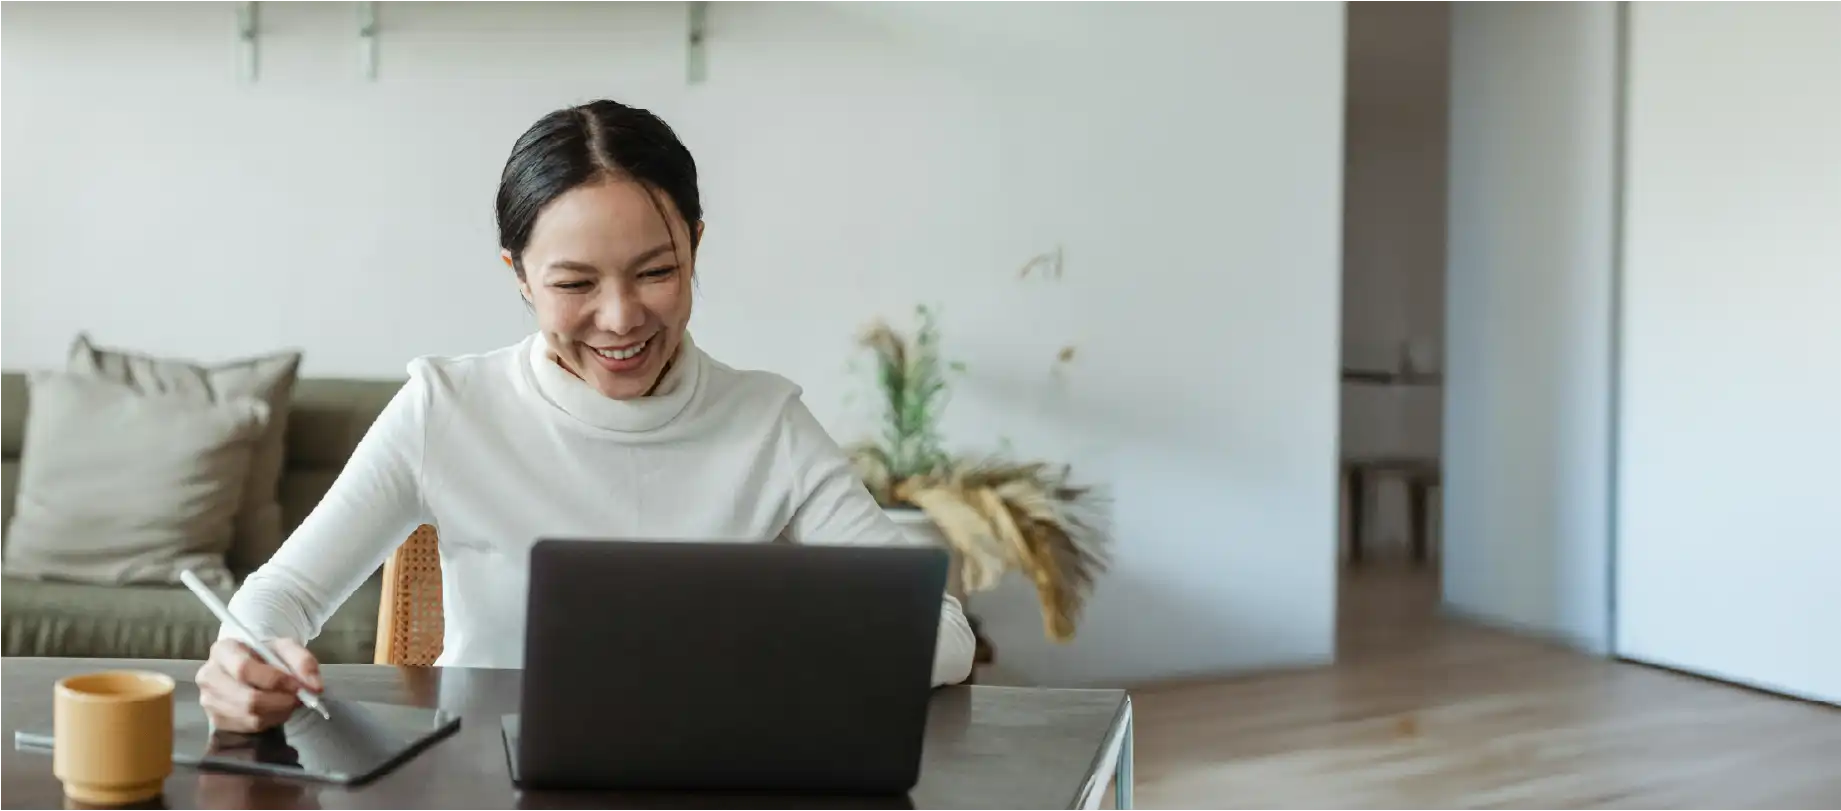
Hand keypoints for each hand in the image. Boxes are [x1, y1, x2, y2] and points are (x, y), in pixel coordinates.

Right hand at [195, 637, 322, 732]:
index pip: (244, 670)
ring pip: (249, 716)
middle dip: (280, 702)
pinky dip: (270, 721)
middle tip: (299, 698)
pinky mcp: (216, 720)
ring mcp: (209, 701)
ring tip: (289, 702)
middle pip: (247, 699)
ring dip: (278, 712)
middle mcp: (209, 676)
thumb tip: (315, 687)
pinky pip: (248, 727)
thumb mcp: (286, 648)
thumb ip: (304, 662)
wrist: (250, 665)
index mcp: (222, 650)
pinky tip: (277, 710)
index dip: (274, 681)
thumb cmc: (265, 654)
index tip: (298, 686)